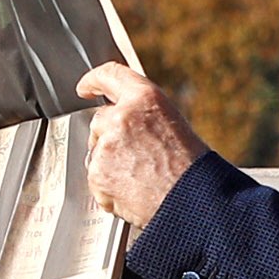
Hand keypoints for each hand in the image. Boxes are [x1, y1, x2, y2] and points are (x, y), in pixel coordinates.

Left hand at [76, 64, 208, 224]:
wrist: (192, 202)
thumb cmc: (191, 167)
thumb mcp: (173, 124)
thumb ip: (143, 115)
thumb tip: (121, 118)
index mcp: (144, 99)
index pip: (110, 76)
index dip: (94, 80)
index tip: (86, 87)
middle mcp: (121, 117)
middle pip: (101, 121)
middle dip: (112, 136)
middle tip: (139, 156)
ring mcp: (106, 146)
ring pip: (97, 150)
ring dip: (111, 162)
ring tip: (142, 176)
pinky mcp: (97, 173)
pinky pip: (96, 177)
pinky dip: (110, 185)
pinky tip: (134, 188)